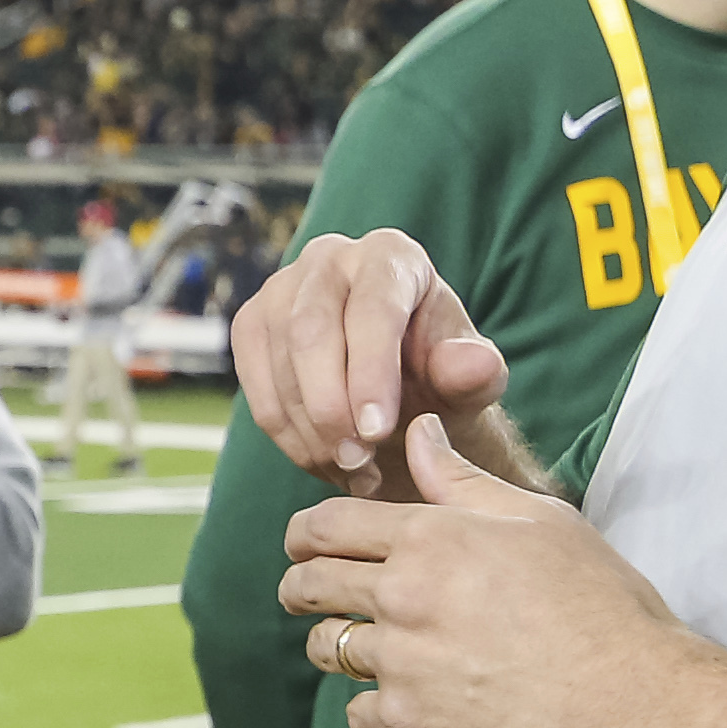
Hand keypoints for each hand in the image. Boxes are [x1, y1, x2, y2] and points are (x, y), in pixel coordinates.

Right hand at [231, 227, 513, 501]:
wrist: (399, 392)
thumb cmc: (437, 377)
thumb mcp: (470, 382)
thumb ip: (476, 374)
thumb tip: (475, 363)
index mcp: (391, 256)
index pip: (372, 308)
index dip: (370, 372)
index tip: (377, 431)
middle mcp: (329, 259)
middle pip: (310, 332)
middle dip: (330, 408)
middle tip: (359, 463)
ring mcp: (281, 290)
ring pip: (279, 369)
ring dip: (312, 434)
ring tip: (354, 471)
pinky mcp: (250, 328)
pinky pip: (258, 393)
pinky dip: (290, 439)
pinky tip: (326, 462)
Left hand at [280, 411, 710, 727]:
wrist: (631, 701)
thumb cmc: (600, 603)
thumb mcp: (539, 520)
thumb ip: (462, 479)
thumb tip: (417, 430)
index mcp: (430, 538)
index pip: (325, 526)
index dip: (304, 534)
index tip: (302, 545)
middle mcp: (403, 597)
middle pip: (310, 587)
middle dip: (301, 586)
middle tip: (308, 594)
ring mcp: (402, 664)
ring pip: (327, 649)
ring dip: (336, 645)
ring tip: (359, 646)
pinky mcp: (412, 723)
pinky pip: (359, 713)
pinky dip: (374, 707)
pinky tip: (405, 698)